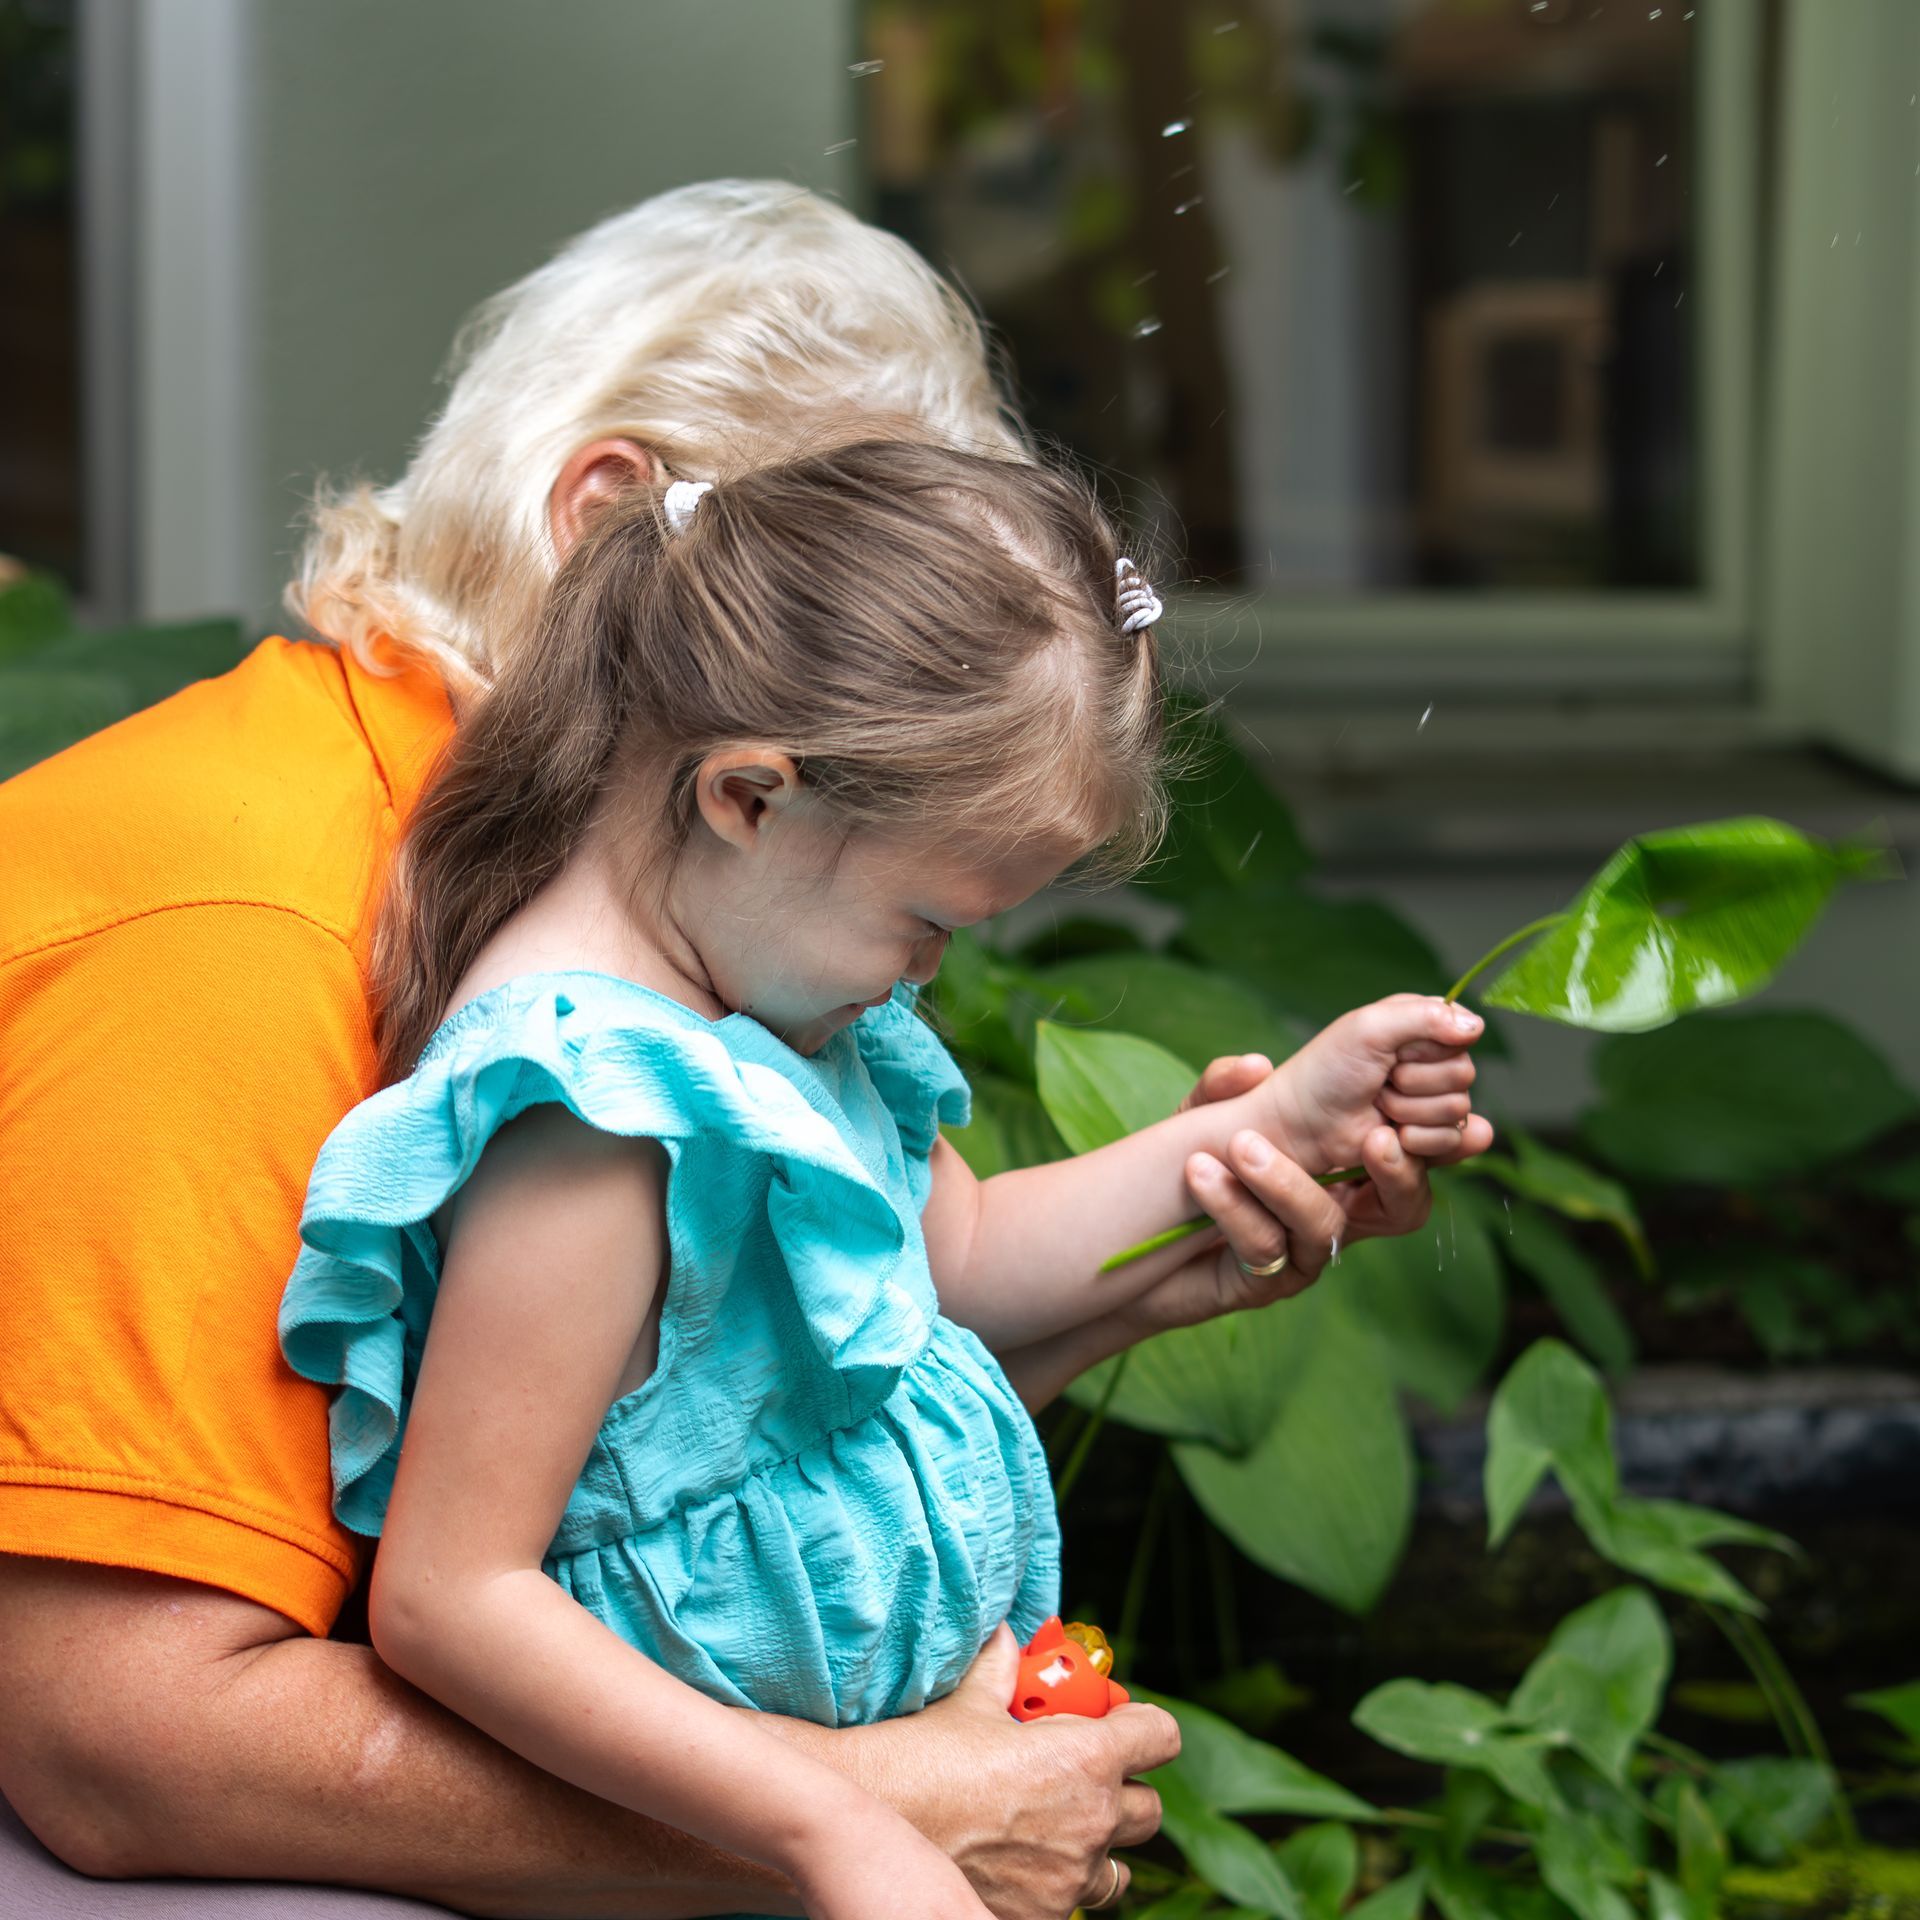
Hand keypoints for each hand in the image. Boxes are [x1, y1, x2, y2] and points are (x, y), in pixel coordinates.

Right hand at [817, 1626, 1173, 1917]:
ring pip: (1120, 1871)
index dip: (1144, 1726)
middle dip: (1124, 1791)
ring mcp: (1069, 1879)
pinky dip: (1057, 1887)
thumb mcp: (970, 1703)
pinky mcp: (1043, 1919)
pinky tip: (1020, 1864)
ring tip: (1056, 1831)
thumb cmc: (923, 1758)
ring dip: (1099, 1849)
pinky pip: (1074, 1903)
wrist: (872, 1823)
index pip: (1161, 1737)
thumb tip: (1008, 1638)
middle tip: (1084, 1779)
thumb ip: (1002, 1670)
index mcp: (1086, 1758)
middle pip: (1150, 1810)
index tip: (1124, 1724)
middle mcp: (1091, 1821)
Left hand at [1248, 996, 1492, 1176]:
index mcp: (1422, 1022)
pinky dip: (1416, 1139)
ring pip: (1457, 1109)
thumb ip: (1424, 1017)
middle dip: (1415, 1083)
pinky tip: (1387, 1131)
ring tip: (1378, 1104)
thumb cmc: (1327, 1070)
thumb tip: (1477, 1025)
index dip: (1427, 1048)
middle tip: (1379, 1082)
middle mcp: (1432, 1058)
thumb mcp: (1368, 1028)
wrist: (1302, 1124)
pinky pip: (1449, 1139)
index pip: (1462, 1032)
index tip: (1391, 1052)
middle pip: (1463, 1074)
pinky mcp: (1427, 1134)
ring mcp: (1431, 1097)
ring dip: (1410, 1110)